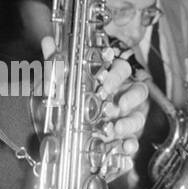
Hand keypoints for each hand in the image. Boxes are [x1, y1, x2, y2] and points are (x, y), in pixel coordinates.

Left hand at [39, 36, 147, 178]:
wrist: (67, 136)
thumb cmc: (71, 101)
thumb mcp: (59, 84)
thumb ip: (56, 63)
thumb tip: (48, 41)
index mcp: (112, 78)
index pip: (122, 69)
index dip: (115, 75)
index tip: (103, 82)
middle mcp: (125, 94)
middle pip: (137, 91)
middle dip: (125, 99)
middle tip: (109, 107)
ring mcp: (129, 116)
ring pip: (139, 115)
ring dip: (129, 122)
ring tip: (115, 128)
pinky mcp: (129, 136)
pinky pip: (135, 139)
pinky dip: (132, 144)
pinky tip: (126, 147)